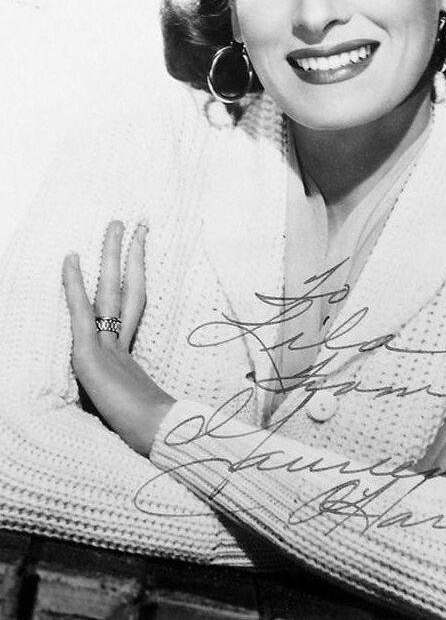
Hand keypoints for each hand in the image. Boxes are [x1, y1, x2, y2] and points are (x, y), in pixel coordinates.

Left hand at [63, 220, 174, 455]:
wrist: (160, 437)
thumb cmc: (156, 434)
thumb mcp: (138, 412)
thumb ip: (141, 399)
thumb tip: (157, 405)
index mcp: (130, 356)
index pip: (133, 305)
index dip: (135, 275)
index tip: (139, 250)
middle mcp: (122, 344)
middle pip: (128, 287)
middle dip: (130, 253)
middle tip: (136, 222)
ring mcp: (108, 346)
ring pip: (109, 289)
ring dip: (110, 254)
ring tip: (114, 224)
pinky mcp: (91, 355)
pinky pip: (80, 312)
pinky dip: (73, 284)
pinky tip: (71, 258)